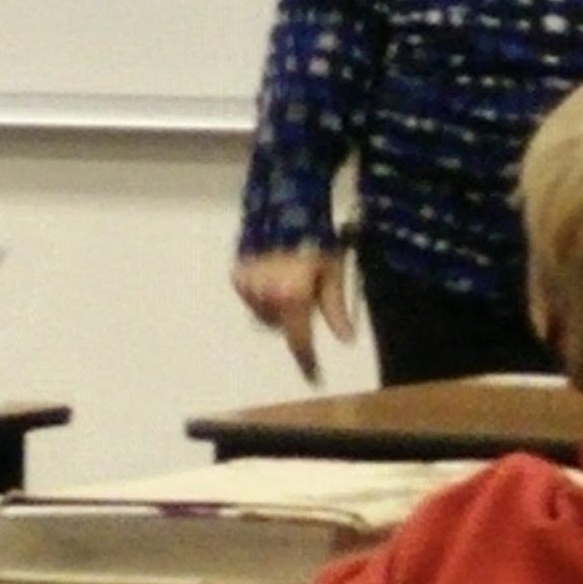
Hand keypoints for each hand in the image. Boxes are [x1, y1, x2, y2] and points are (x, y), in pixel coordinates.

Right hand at [232, 247, 351, 383]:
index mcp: (291, 297)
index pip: (299, 342)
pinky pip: (251, 298)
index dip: (307, 363)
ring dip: (278, 307)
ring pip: (264, 315)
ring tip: (289, 279)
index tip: (314, 378)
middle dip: (293, 319)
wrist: (285, 205)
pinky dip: (263, 294)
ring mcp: (247, 285)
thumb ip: (336, 310)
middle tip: (307, 294)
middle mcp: (265, 295)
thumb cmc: (314, 237)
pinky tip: (273, 273)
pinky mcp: (237, 275)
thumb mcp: (333, 273)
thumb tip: (345, 338)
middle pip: (280, 328)